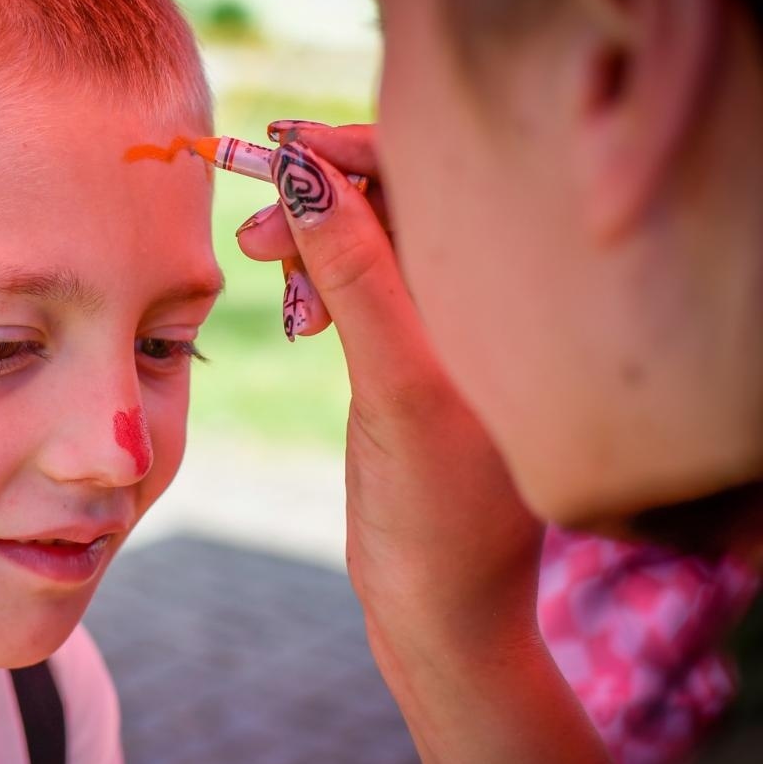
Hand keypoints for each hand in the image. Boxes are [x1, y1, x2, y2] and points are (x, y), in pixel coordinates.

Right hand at [236, 122, 542, 648]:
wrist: (436, 613)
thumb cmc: (438, 517)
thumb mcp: (400, 390)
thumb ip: (360, 279)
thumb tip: (308, 174)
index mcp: (508, 298)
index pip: (436, 177)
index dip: (356, 151)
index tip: (278, 151)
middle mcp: (481, 303)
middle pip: (398, 199)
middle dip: (321, 192)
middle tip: (255, 230)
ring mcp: (441, 330)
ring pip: (369, 240)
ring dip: (311, 235)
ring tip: (259, 258)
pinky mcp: (405, 360)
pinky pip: (359, 285)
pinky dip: (316, 276)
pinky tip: (289, 297)